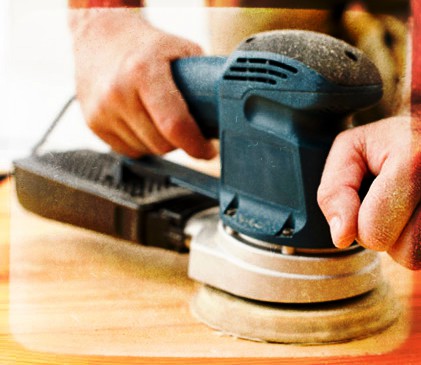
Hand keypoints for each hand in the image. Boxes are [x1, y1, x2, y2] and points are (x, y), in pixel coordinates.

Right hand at [68, 8, 215, 158]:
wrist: (99, 37)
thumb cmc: (143, 45)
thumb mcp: (181, 49)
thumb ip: (203, 81)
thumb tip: (223, 113)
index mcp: (143, 71)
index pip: (175, 125)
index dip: (196, 145)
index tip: (207, 151)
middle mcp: (118, 93)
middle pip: (162, 144)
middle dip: (181, 142)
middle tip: (186, 128)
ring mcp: (102, 111)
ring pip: (147, 150)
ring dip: (160, 143)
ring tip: (161, 119)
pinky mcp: (93, 123)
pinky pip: (129, 150)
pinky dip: (142, 143)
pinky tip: (143, 123)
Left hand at [317, 116, 420, 269]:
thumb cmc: (386, 143)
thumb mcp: (349, 151)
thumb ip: (334, 192)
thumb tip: (342, 236)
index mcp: (416, 156)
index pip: (375, 230)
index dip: (359, 225)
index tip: (368, 199)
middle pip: (405, 253)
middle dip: (385, 234)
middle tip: (391, 201)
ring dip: (405, 240)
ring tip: (407, 206)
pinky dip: (420, 241)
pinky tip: (418, 214)